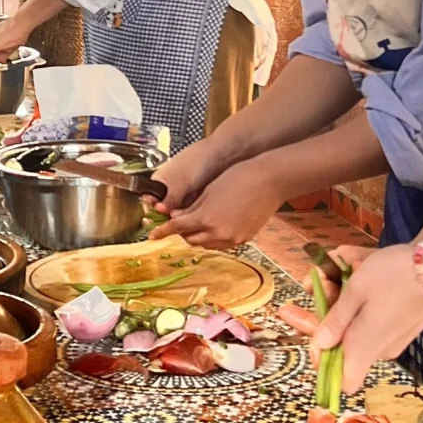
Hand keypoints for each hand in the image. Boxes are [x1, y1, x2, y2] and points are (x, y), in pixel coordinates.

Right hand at [154, 137, 235, 210]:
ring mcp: (181, 189)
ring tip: (190, 215)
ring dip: (182, 213)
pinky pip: (189, 206)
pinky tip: (197, 211)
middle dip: (169, 213)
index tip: (162, 217)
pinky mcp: (193, 193)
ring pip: (177, 207)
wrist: (220, 155)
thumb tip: (159, 210)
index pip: (149, 199)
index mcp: (158, 179)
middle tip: (177, 218)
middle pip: (163, 206)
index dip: (154, 209)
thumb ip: (169, 199)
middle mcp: (167, 185)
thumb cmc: (195, 164)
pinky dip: (192, 209)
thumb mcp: (180, 184)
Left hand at [163, 155, 286, 248]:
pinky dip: (214, 238)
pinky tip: (216, 225)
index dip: (163, 231)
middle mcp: (219, 233)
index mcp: (206, 218)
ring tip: (199, 221)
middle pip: (191, 239)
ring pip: (207, 244)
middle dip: (183, 232)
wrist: (270, 180)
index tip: (152, 235)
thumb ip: (191, 208)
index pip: (178, 228)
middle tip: (180, 221)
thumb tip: (177, 218)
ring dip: (199, 236)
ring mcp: (233, 239)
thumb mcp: (208, 191)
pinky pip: (223, 244)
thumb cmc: (238, 177)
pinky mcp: (244, 239)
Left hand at [306, 241, 422, 390]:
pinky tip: (358, 274)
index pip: (342, 382)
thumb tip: (319, 346)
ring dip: (344, 305)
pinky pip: (374, 322)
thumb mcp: (357, 290)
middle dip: (328, 318)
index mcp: (365, 347)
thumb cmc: (396, 277)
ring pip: (358, 330)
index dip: (323, 363)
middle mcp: (379, 351)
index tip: (315, 332)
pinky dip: (362, 304)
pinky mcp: (403, 328)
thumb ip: (336, 320)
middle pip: (345, 349)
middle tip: (321, 282)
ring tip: (340, 268)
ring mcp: (393, 341)